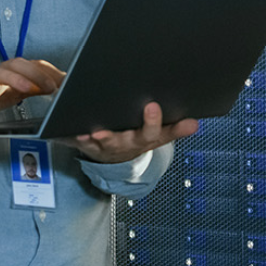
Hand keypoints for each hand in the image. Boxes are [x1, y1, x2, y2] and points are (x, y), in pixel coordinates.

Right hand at [0, 58, 65, 122]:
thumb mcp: (16, 91)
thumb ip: (36, 88)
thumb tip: (60, 85)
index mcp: (9, 71)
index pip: (30, 65)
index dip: (46, 73)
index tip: (62, 84)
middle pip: (15, 64)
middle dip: (33, 73)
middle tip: (49, 87)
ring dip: (12, 79)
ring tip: (26, 88)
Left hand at [59, 102, 198, 164]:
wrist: (116, 159)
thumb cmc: (137, 138)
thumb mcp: (158, 136)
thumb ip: (176, 129)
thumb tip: (195, 124)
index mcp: (142, 139)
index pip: (151, 132)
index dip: (152, 121)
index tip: (152, 106)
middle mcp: (123, 144)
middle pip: (122, 140)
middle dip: (117, 134)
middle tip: (108, 128)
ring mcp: (103, 146)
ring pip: (99, 143)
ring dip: (94, 138)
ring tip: (90, 132)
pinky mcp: (85, 144)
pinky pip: (77, 141)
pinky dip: (73, 137)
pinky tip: (70, 130)